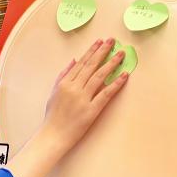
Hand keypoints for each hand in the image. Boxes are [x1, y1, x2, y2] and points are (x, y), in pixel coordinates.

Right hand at [1, 39, 128, 176]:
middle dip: (103, 51)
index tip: (100, 41)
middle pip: (91, 66)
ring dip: (111, 64)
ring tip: (120, 55)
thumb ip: (63, 75)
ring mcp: (83, 98)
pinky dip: (116, 84)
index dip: (92, 51)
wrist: (53, 135)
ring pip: (99, 76)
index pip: (81, 63)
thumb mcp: (54, 92)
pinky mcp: (91, 110)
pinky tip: (124, 76)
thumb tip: (74, 60)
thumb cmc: (53, 116)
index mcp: (65, 82)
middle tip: (112, 41)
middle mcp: (74, 88)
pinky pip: (106, 94)